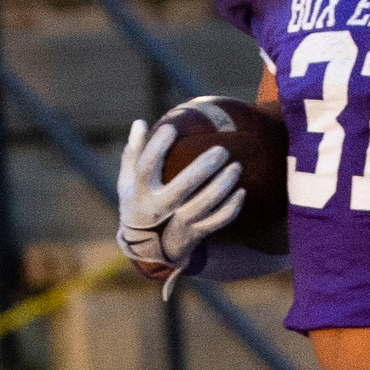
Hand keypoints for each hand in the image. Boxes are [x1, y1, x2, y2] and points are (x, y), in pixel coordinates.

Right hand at [116, 119, 243, 276]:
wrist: (144, 247)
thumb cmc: (137, 202)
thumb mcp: (127, 181)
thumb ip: (133, 153)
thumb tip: (140, 121)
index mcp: (138, 192)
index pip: (145, 167)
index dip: (156, 147)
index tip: (171, 128)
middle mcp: (157, 209)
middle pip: (180, 188)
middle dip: (202, 169)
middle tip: (221, 150)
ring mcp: (175, 222)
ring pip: (202, 206)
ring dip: (222, 187)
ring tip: (236, 166)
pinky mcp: (193, 233)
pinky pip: (216, 222)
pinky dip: (231, 209)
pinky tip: (242, 192)